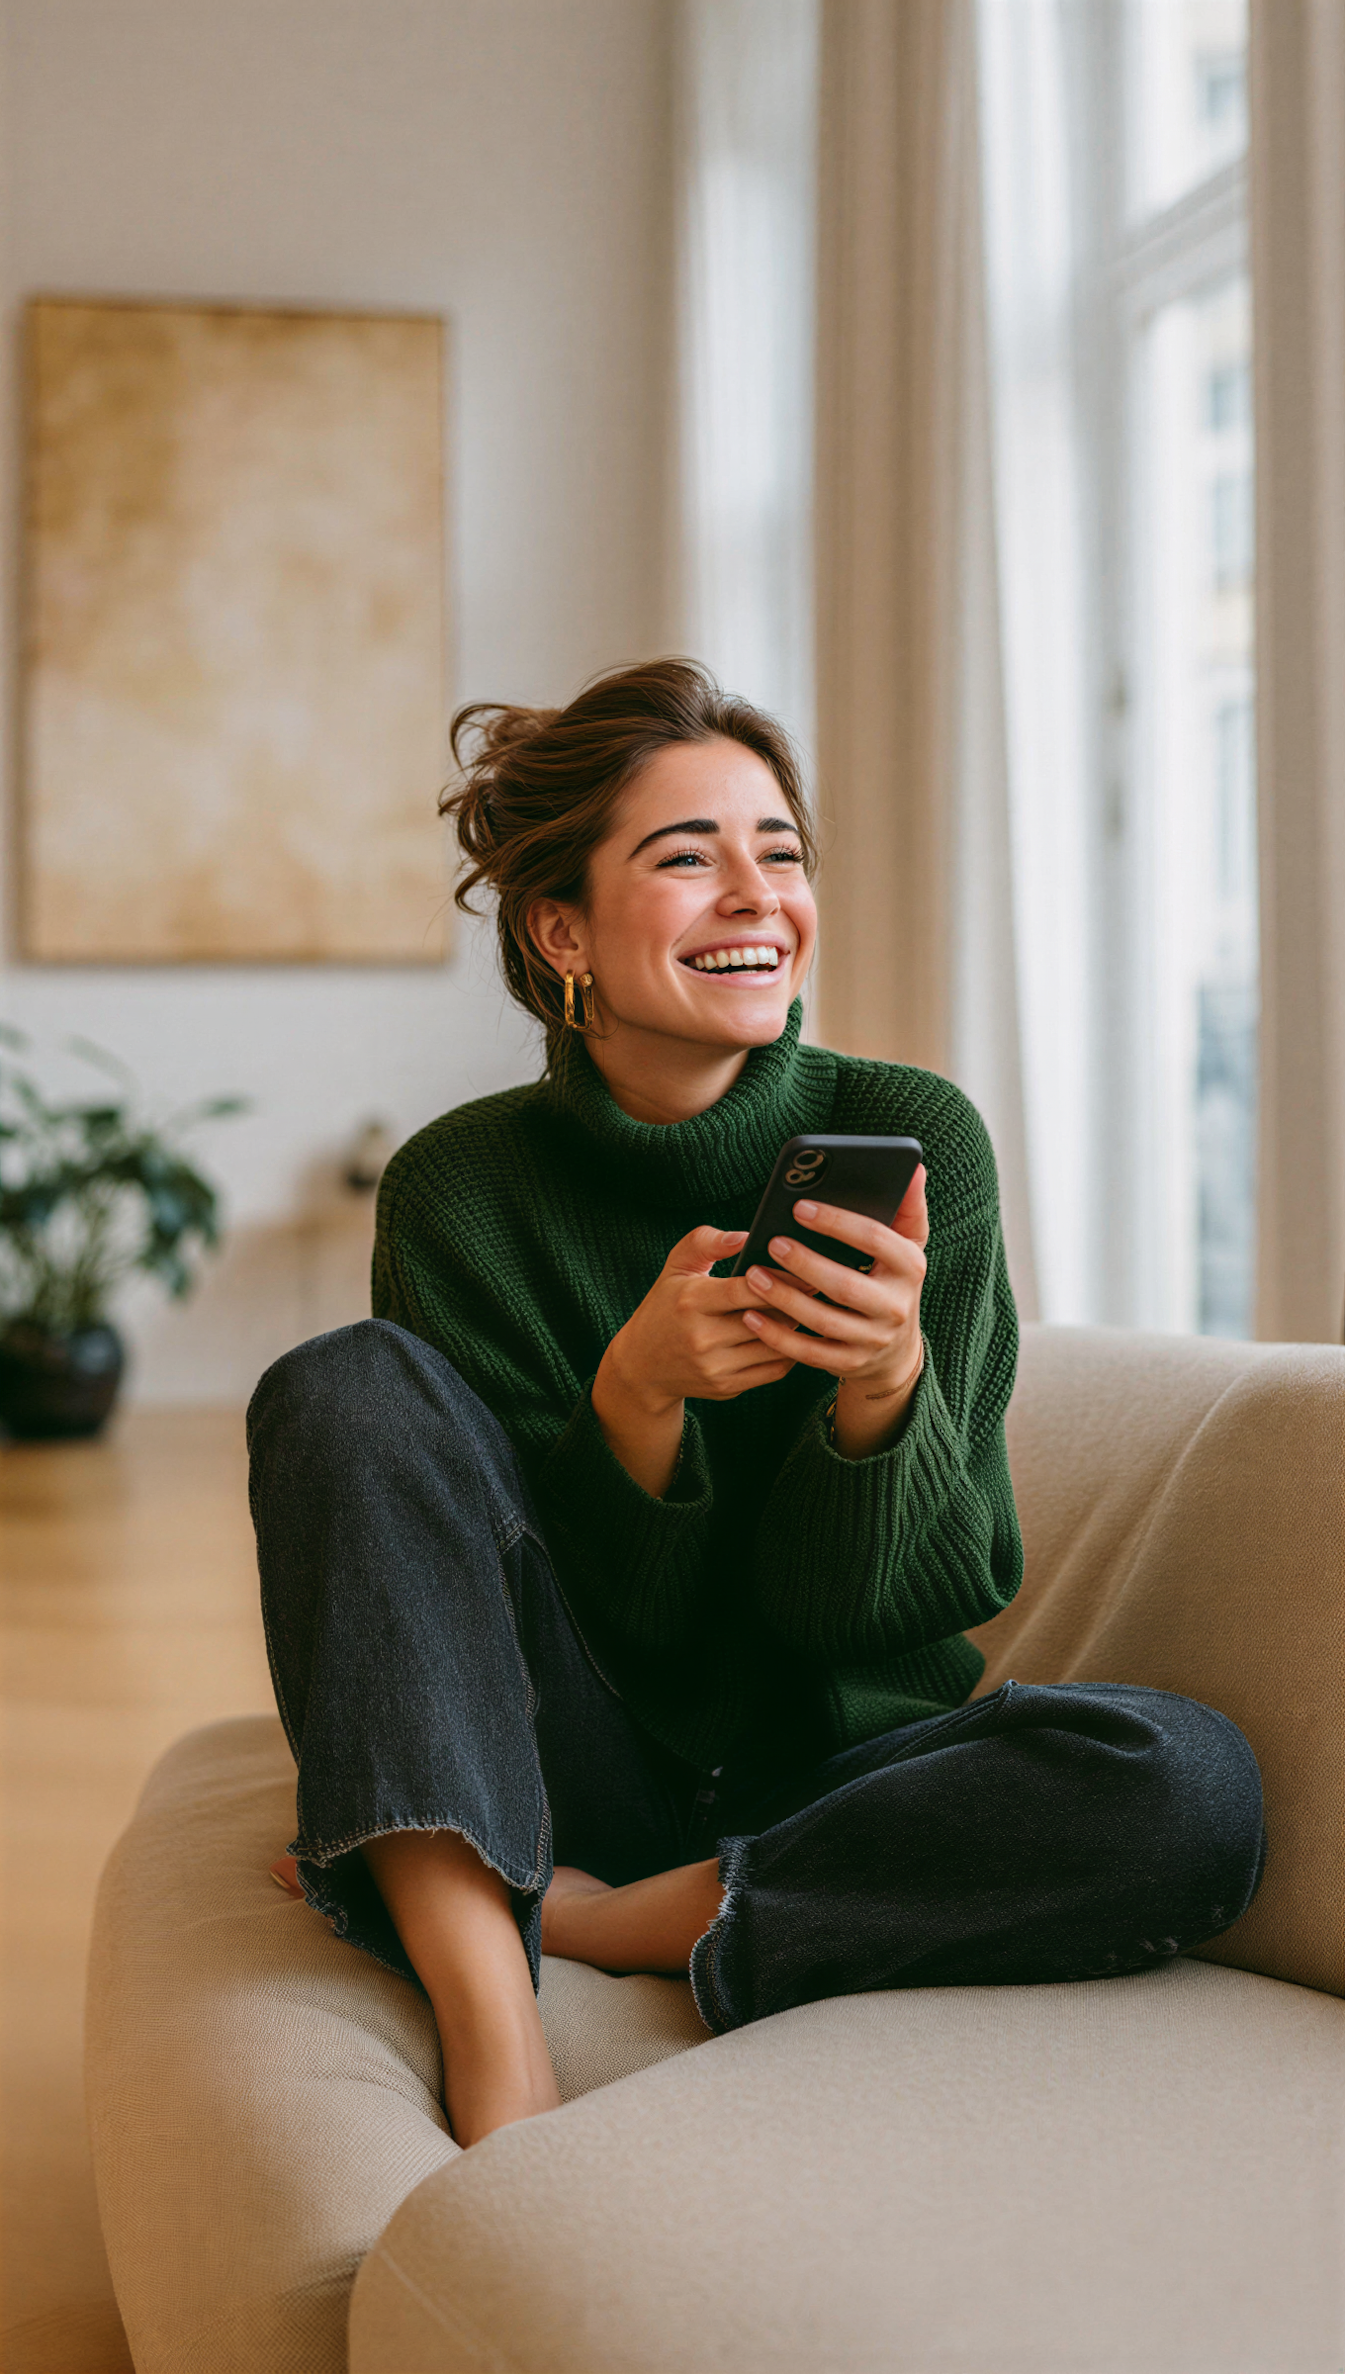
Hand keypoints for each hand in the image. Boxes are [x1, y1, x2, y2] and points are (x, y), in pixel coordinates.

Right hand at [592, 1225, 794, 1494]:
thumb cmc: (664, 1306)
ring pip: (775, 1345)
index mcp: (690, 1301)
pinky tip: (794, 1335)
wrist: (642, 1366)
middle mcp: (702, 1337)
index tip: (807, 1268)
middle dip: (796, 1302)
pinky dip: (790, 1351)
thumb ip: (706, 1241)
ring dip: (796, 1327)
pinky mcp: (727, 1387)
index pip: (747, 1289)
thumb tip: (746, 1236)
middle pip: (767, 1318)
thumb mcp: (675, 1267)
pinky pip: (773, 1369)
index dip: (781, 1278)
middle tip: (821, 1286)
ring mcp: (716, 1366)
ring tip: (811, 1309)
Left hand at [740, 1166, 927, 1457]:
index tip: (798, 1206)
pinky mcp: (849, 1364)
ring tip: (753, 1275)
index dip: (837, 1222)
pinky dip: (778, 1336)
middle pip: (846, 1286)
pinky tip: (751, 1315)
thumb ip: (907, 1206)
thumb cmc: (891, 1281)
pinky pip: (808, 1353)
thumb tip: (915, 1167)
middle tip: (772, 1243)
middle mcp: (896, 1307)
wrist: (896, 1351)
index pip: (876, 1240)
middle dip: (806, 1263)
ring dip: (784, 1298)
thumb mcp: (907, 1245)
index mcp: (910, 1268)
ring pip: (823, 1321)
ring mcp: (872, 1341)